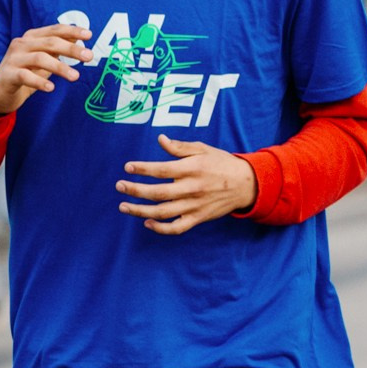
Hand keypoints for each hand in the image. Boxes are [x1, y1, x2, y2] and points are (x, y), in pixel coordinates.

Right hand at [0, 20, 92, 116]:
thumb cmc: (24, 74)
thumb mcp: (42, 59)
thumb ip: (56, 49)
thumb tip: (80, 39)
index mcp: (31, 37)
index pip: (54, 30)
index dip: (72, 31)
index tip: (89, 35)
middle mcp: (21, 44)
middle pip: (50, 43)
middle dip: (71, 49)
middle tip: (89, 57)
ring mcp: (13, 59)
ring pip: (40, 58)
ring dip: (60, 67)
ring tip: (75, 77)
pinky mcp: (8, 75)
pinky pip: (25, 76)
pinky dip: (40, 82)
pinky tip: (51, 88)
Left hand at [117, 135, 258, 234]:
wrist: (247, 184)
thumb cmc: (221, 164)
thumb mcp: (203, 150)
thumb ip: (179, 147)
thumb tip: (160, 139)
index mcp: (193, 169)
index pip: (162, 170)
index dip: (143, 169)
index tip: (128, 167)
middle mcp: (192, 188)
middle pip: (158, 193)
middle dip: (135, 190)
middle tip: (119, 186)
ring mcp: (195, 205)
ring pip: (163, 212)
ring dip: (140, 211)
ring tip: (123, 206)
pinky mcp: (198, 218)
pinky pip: (176, 228)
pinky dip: (160, 228)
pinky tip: (147, 222)